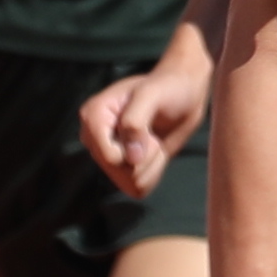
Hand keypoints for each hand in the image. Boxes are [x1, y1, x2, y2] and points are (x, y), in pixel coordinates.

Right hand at [74, 35, 210, 199]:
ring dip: (151, 164)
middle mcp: (94, 138)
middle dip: (145, 156)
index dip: (136, 150)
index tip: (147, 127)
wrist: (183, 95)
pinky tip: (153, 151)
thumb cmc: (167, 88)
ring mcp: (107, 155)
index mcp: (93, 116)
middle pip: (119, 172)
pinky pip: (137, 189)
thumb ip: (136, 122)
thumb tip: (131, 160)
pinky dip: (153, 172)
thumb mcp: (152, 95)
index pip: (110, 157)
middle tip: (152, 132)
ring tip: (153, 139)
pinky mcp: (122, 169)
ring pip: (130, 183)